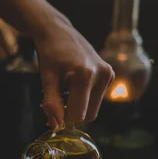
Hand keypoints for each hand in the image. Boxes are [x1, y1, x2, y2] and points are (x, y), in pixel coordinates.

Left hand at [34, 15, 113, 130]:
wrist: (58, 32)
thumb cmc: (50, 54)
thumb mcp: (47, 79)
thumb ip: (51, 104)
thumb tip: (57, 127)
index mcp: (85, 75)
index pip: (78, 115)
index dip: (63, 118)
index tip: (51, 109)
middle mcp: (102, 74)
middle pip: (88, 115)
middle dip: (71, 112)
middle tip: (57, 96)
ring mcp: (108, 74)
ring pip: (93, 109)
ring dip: (77, 104)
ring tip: (65, 87)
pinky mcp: (110, 74)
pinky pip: (96, 99)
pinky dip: (84, 97)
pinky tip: (73, 82)